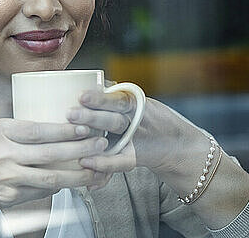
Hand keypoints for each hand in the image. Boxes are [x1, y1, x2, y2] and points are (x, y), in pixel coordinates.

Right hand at [0, 118, 109, 217]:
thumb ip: (22, 129)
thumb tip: (59, 126)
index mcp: (1, 132)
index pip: (39, 130)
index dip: (65, 130)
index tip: (84, 127)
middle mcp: (3, 155)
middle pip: (49, 153)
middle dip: (79, 150)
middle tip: (99, 144)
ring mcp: (7, 178)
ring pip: (51, 177)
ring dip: (77, 174)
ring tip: (95, 168)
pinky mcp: (10, 197)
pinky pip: (42, 191)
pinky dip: (59, 185)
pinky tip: (72, 180)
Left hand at [66, 90, 208, 185]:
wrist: (178, 145)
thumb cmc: (150, 119)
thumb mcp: (138, 101)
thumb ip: (117, 94)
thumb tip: (94, 82)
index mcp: (135, 103)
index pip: (117, 98)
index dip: (99, 97)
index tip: (81, 96)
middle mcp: (137, 121)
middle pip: (113, 119)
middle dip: (92, 117)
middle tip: (70, 114)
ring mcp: (137, 141)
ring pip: (115, 142)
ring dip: (94, 144)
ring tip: (75, 147)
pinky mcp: (136, 158)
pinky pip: (120, 163)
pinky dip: (104, 166)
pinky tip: (86, 164)